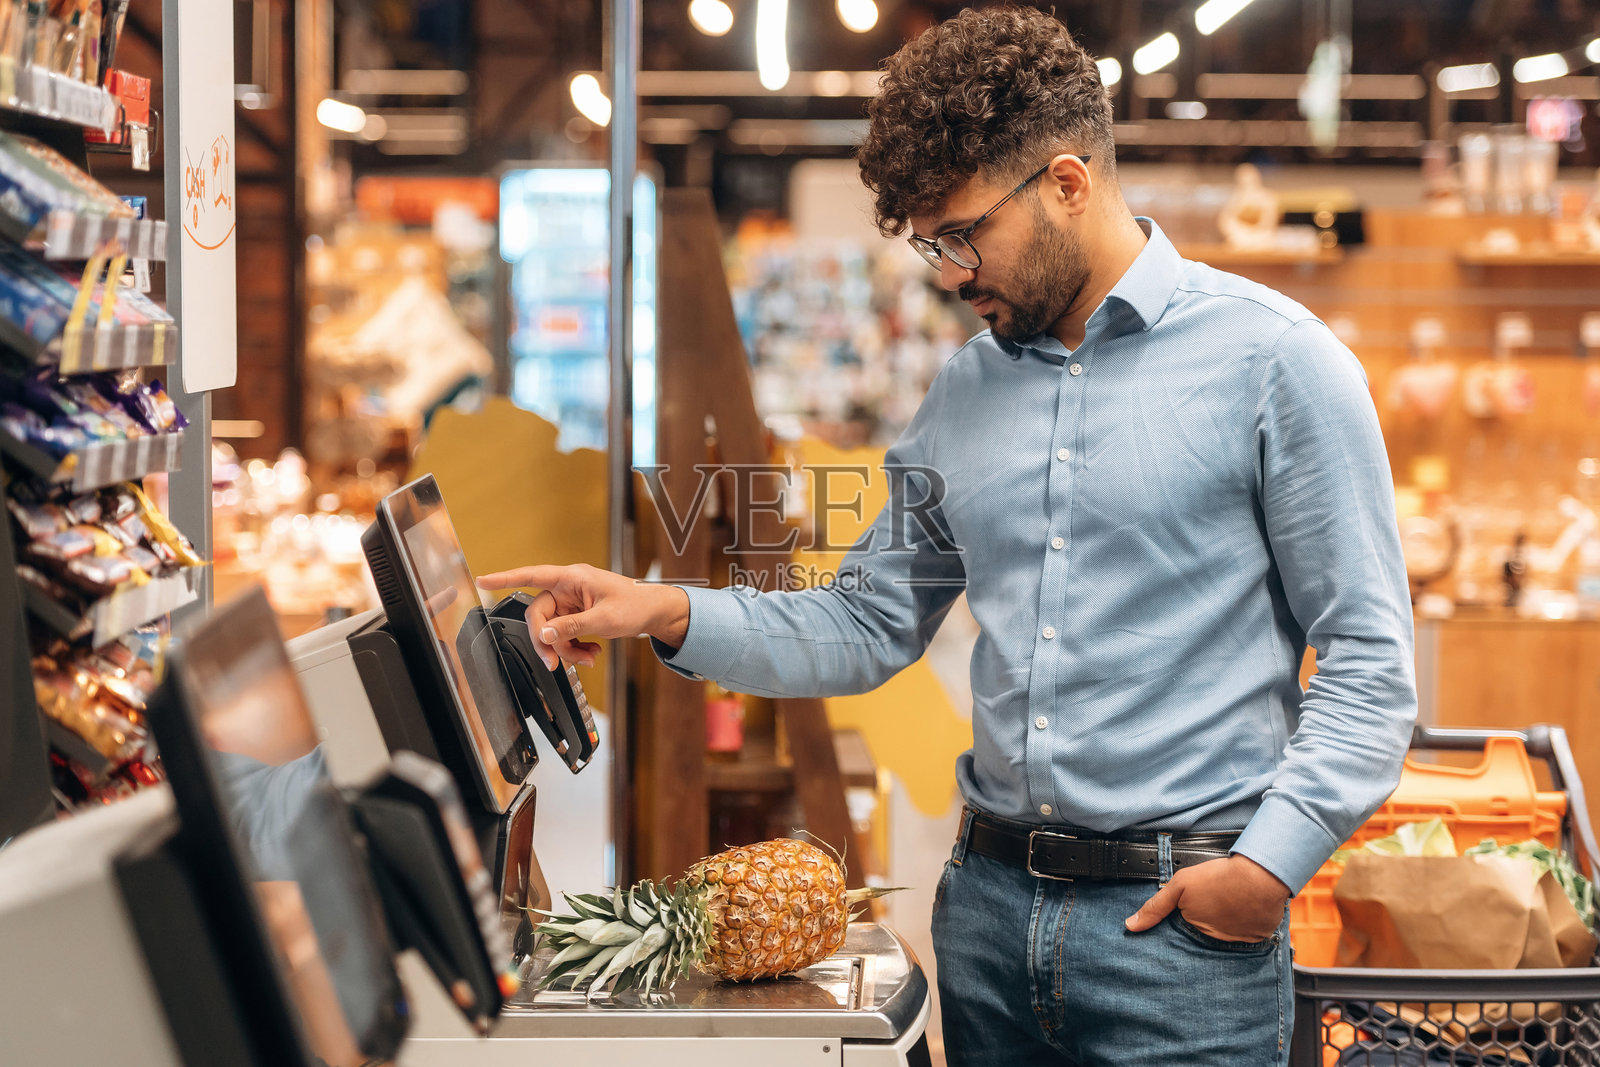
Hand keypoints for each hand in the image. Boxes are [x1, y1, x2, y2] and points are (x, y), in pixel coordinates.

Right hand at [475, 563, 690, 669]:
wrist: (656, 613)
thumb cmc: (636, 605)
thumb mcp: (604, 619)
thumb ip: (571, 627)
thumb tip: (544, 635)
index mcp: (572, 578)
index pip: (532, 575)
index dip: (505, 578)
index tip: (482, 580)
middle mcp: (568, 588)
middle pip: (539, 615)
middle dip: (546, 641)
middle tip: (554, 663)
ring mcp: (573, 603)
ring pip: (552, 630)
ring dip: (565, 649)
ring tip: (588, 658)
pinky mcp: (578, 616)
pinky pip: (564, 634)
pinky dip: (574, 648)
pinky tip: (590, 653)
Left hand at [1124, 854, 1289, 942]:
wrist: (1260, 876)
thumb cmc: (1220, 878)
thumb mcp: (1180, 885)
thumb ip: (1156, 907)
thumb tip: (1131, 926)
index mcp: (1195, 930)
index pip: (1188, 928)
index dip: (1191, 915)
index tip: (1199, 904)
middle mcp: (1216, 941)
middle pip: (1208, 931)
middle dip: (1211, 918)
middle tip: (1219, 899)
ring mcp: (1239, 941)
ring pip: (1229, 933)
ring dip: (1229, 921)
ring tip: (1232, 901)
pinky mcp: (1258, 936)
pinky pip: (1250, 932)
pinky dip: (1247, 922)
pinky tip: (1246, 907)